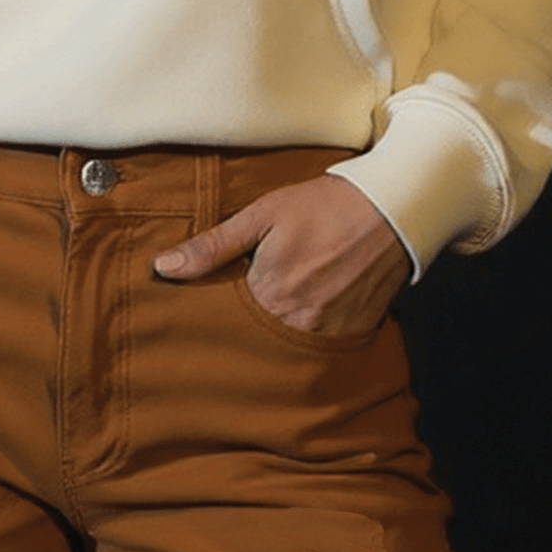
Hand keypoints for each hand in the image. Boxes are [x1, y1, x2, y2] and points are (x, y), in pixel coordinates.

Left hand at [153, 174, 410, 333]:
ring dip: (280, 331)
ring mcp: (329, 332)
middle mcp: (298, 322)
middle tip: (250, 308)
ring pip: (290, 345)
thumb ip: (213, 246)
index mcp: (269, 294)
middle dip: (249, 328)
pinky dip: (313, 332)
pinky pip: (324, 346)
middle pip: (258, 338)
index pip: (227, 320)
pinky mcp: (355, 333)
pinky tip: (312, 309)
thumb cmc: (322, 206)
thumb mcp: (262, 214)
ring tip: (284, 307)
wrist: (390, 208)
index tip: (211, 306)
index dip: (218, 312)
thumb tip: (161, 267)